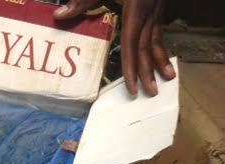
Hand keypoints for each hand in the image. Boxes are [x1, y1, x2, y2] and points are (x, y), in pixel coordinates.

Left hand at [54, 0, 175, 96]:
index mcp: (135, 10)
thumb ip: (81, 1)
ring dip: (161, 60)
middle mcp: (148, 13)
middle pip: (147, 47)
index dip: (132, 68)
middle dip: (149, 72)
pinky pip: (159, 30)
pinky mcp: (158, 7)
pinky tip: (163, 56)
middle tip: (150, 94)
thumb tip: (58, 17)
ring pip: (157, 39)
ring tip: (166, 79)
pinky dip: (161, 45)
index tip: (133, 88)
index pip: (132, 46)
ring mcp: (156, 10)